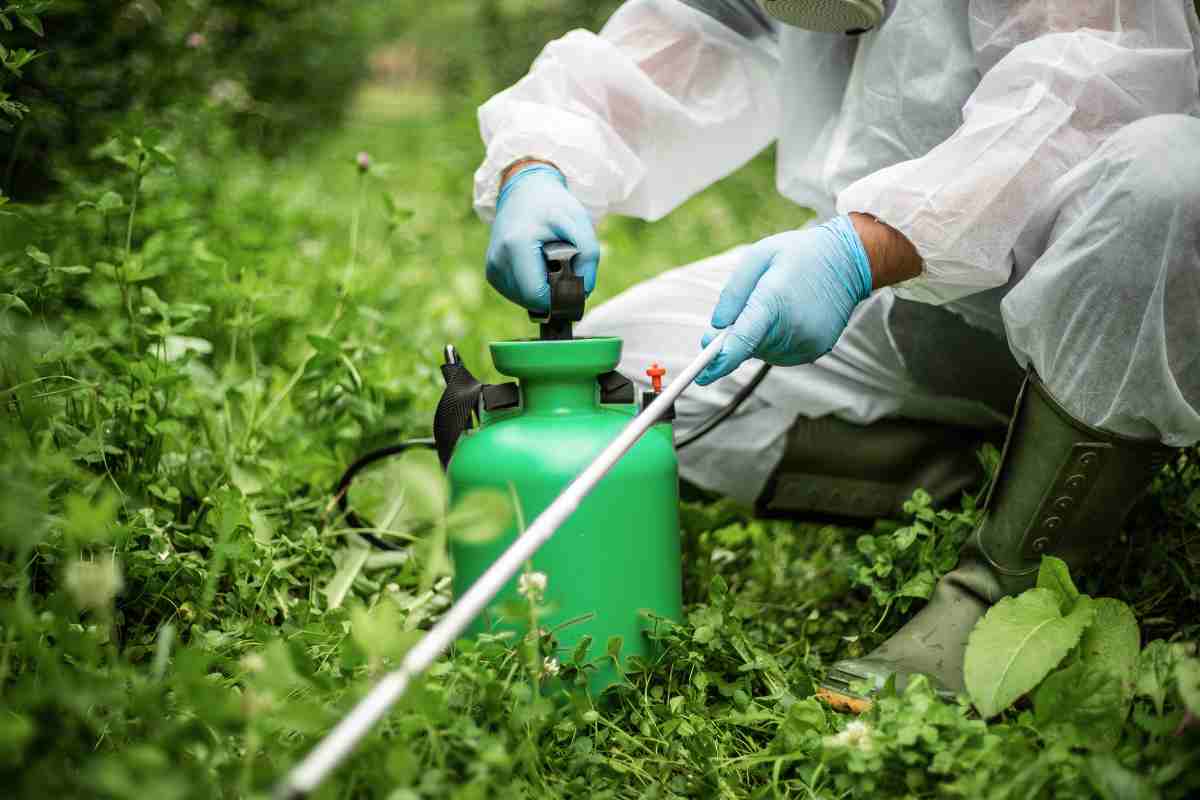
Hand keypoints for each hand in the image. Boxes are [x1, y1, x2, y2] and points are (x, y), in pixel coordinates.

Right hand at [485, 163, 599, 312]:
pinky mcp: (491, 272)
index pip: (537, 296)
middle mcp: (497, 259)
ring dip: (542, 290)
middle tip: (563, 267)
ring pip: (523, 301)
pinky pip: (516, 294)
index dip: (559, 297)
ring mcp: (492, 267)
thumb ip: (589, 257)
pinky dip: (532, 286)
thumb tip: (583, 292)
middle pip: (530, 301)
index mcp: (516, 246)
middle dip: (552, 293)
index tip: (572, 282)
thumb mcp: (580, 222)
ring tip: (549, 262)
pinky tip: (538, 266)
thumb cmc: (553, 205)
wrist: (525, 190)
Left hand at [696, 215, 872, 384]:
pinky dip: (774, 342)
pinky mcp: (816, 350)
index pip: (742, 340)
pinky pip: (781, 355)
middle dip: (736, 337)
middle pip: (749, 347)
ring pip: (763, 353)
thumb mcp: (758, 257)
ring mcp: (807, 342)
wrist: (849, 260)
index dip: (719, 360)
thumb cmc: (798, 254)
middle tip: (745, 310)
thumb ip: (733, 293)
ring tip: (776, 305)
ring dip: (758, 338)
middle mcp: (792, 327)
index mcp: (774, 301)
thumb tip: (715, 328)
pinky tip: (786, 317)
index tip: (700, 376)